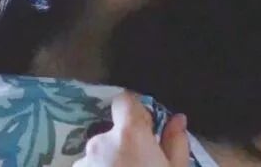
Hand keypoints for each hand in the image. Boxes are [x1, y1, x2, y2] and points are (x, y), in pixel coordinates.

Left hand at [73, 90, 189, 166]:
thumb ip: (175, 143)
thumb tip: (177, 119)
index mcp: (129, 134)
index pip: (124, 101)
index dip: (135, 111)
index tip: (146, 128)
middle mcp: (100, 142)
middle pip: (112, 131)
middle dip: (123, 144)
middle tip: (139, 164)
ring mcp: (83, 162)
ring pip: (99, 154)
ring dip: (108, 162)